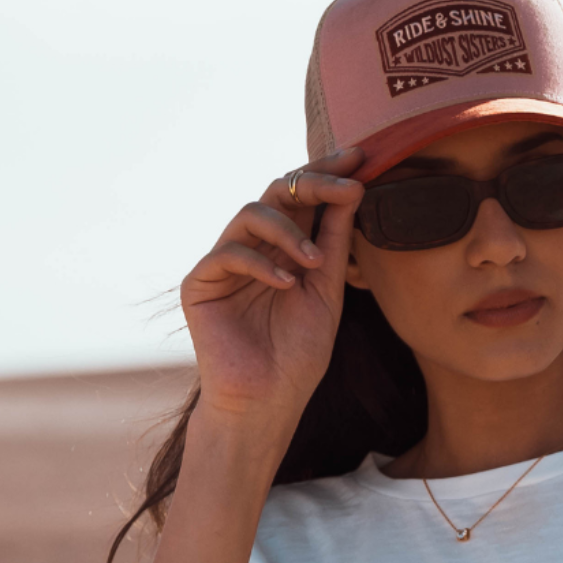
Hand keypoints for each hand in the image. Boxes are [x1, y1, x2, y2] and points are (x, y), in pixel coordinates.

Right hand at [179, 149, 364, 429]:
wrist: (267, 403)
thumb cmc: (297, 355)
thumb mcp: (327, 292)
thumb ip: (335, 243)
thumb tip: (353, 189)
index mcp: (282, 248)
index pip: (302, 199)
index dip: (327, 174)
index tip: (361, 159)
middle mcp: (252, 247)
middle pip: (277, 193)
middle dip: (314, 184)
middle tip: (347, 185)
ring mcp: (224, 263)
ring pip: (251, 213)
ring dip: (288, 231)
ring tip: (314, 263)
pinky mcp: (200, 283)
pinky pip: (229, 254)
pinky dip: (262, 265)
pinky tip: (287, 285)